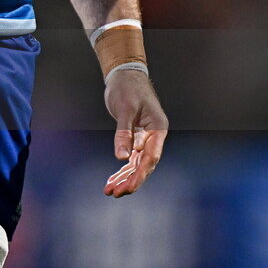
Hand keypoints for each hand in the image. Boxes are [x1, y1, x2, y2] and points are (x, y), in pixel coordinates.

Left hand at [103, 69, 167, 197]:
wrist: (124, 74)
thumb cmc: (127, 87)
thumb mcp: (125, 109)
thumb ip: (124, 133)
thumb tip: (121, 157)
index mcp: (158, 128)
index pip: (151, 156)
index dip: (140, 174)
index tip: (129, 186)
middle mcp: (154, 136)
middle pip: (144, 164)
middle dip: (130, 180)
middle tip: (115, 193)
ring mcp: (145, 137)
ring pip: (136, 163)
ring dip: (124, 178)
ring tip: (110, 191)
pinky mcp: (134, 137)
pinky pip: (130, 158)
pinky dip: (121, 169)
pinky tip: (112, 180)